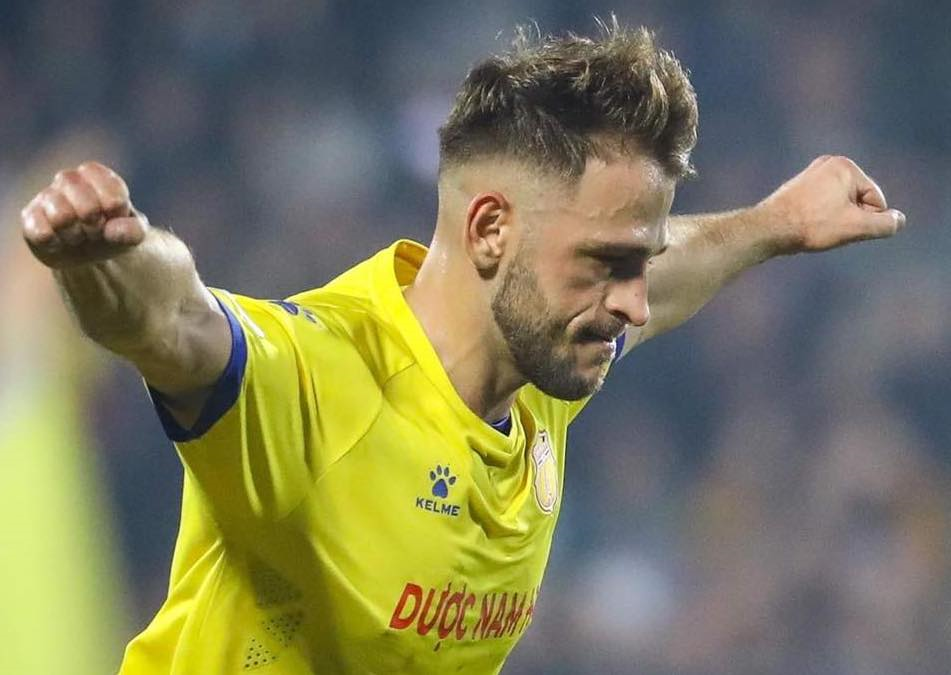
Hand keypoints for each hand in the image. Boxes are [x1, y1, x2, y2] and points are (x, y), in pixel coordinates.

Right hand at [21, 161, 148, 268]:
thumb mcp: (134, 233)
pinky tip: (60, 242)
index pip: (110, 191)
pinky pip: (40, 232)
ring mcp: (46, 197)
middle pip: (87, 206)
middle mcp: (68, 179)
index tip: (114, 216)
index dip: (115, 211)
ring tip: (78, 235)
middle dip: (96, 226)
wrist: (90, 253)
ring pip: (62, 217)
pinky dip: (56, 243)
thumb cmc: (114, 234)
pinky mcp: (30, 218)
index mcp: (95, 175)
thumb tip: (112, 231)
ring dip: (76, 235)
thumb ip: (133, 231)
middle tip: (95, 230)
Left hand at [758, 155, 905, 253]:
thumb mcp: (855, 227)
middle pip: (858, 201)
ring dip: (833, 221)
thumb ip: (884, 224)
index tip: (839, 226)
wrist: (767, 230)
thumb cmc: (811, 225)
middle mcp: (829, 164)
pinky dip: (818, 219)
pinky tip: (805, 226)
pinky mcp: (798, 187)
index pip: (876, 201)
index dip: (865, 221)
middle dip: (848, 219)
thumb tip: (899, 220)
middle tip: (824, 227)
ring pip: (839, 206)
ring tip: (813, 227)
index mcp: (846, 167)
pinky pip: (822, 207)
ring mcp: (811, 174)